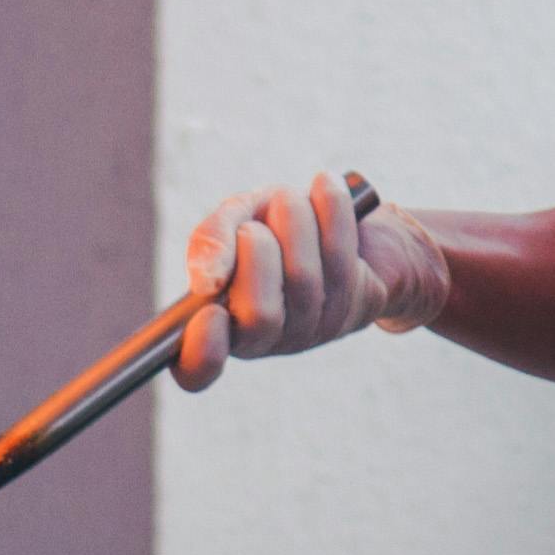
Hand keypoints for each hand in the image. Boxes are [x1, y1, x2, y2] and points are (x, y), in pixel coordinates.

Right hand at [172, 173, 451, 390]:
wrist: (341, 218)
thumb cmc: (274, 223)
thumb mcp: (236, 218)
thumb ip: (211, 240)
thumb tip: (205, 281)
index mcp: (220, 324)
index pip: (198, 369)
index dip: (201, 352)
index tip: (207, 312)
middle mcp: (265, 339)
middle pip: (260, 316)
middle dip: (256, 253)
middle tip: (255, 227)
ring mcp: (314, 328)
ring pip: (303, 278)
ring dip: (292, 221)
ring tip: (289, 200)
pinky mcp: (357, 307)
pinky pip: (342, 256)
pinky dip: (330, 210)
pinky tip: (325, 184)